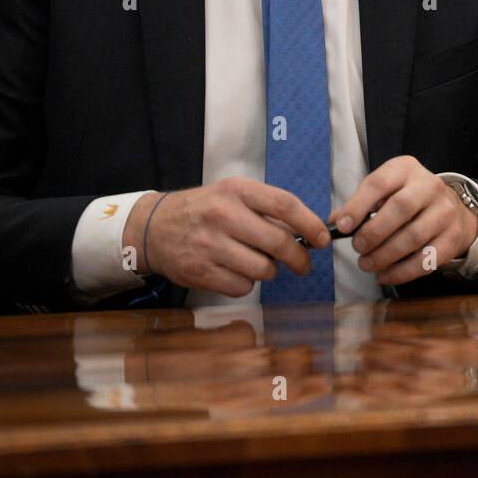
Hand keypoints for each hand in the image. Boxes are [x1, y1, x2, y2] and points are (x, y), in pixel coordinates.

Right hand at [127, 179, 330, 298]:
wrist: (155, 227)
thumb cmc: (204, 210)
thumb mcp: (232, 196)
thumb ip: (266, 210)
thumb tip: (307, 233)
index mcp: (236, 191)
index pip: (284, 204)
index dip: (310, 224)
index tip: (323, 239)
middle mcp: (223, 215)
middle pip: (279, 242)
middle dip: (299, 259)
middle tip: (303, 265)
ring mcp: (210, 245)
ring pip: (263, 270)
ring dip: (267, 271)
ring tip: (254, 261)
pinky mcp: (201, 272)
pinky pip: (243, 287)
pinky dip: (245, 283)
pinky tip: (233, 270)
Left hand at [332, 156, 477, 285]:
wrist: (452, 208)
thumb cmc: (409, 199)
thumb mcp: (386, 190)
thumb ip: (361, 204)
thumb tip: (334, 223)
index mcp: (405, 169)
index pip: (380, 183)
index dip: (358, 205)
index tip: (342, 227)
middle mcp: (429, 186)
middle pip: (401, 208)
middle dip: (374, 232)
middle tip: (358, 248)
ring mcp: (445, 211)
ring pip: (414, 236)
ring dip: (386, 255)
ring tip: (367, 264)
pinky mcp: (453, 238)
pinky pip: (427, 259)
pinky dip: (402, 272)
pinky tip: (385, 274)